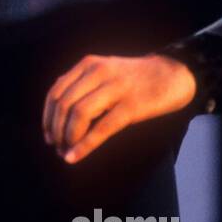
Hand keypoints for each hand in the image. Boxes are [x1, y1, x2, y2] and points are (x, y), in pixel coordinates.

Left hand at [42, 53, 196, 163]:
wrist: (173, 74)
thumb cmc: (135, 78)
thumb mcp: (104, 71)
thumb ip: (81, 84)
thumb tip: (56, 111)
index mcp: (89, 64)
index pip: (56, 92)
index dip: (47, 117)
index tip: (48, 134)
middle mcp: (99, 72)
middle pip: (64, 104)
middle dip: (56, 130)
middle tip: (58, 147)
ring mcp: (116, 88)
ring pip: (79, 115)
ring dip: (68, 138)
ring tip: (67, 152)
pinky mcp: (131, 106)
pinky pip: (101, 129)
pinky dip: (85, 145)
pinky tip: (75, 157)